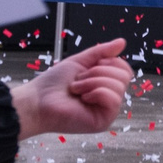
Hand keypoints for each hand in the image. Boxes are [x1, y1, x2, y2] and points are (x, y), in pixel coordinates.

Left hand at [14, 38, 131, 137]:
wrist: (37, 101)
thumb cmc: (53, 84)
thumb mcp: (79, 61)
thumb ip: (101, 52)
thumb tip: (122, 42)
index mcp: (105, 85)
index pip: (125, 70)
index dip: (110, 62)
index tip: (90, 66)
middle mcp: (109, 98)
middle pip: (124, 76)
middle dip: (98, 72)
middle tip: (79, 80)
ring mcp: (107, 110)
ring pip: (118, 86)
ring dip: (93, 82)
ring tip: (76, 89)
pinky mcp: (104, 121)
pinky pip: (113, 99)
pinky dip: (96, 93)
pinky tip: (82, 98)